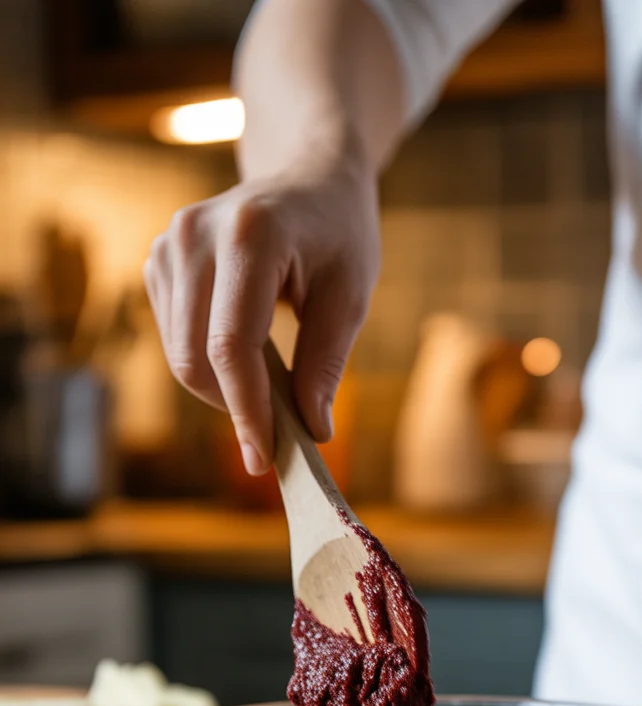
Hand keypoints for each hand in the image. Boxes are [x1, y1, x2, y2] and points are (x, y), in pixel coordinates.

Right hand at [143, 137, 378, 473]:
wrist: (309, 178)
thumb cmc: (339, 235)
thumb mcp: (350, 297)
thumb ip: (326, 364)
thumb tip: (311, 430)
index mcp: (250, 235)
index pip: (232, 344)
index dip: (246, 409)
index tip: (265, 458)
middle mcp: (195, 234)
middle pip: (195, 356)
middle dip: (235, 408)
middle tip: (278, 437)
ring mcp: (169, 244)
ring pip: (180, 355)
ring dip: (223, 389)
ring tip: (273, 387)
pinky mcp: (159, 260)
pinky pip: (175, 338)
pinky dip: (210, 366)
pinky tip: (248, 357)